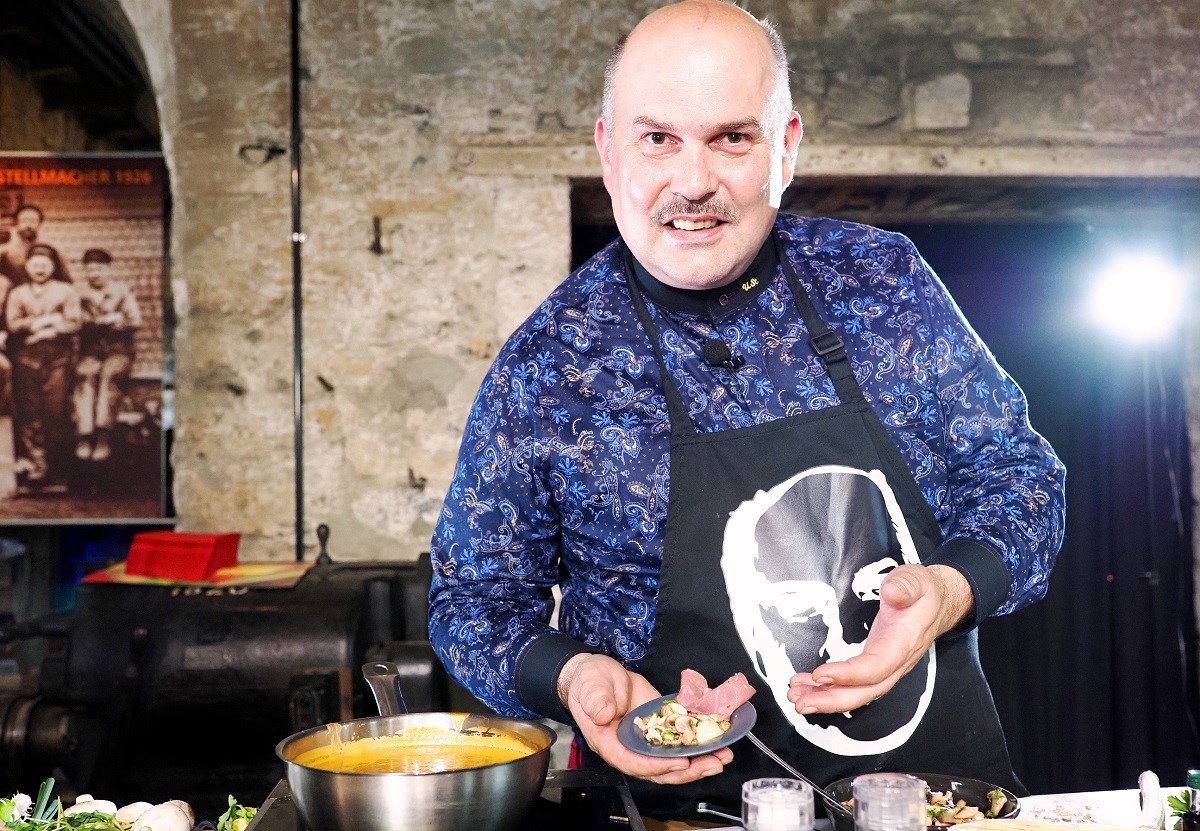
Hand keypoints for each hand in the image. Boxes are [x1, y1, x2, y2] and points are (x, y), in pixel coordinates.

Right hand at [558, 653, 732, 783]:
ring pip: (673, 760)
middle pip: (660, 770)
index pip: (634, 763)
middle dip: (688, 770)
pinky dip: (698, 744)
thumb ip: (596, 701)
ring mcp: (647, 740)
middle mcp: (631, 747)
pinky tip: (717, 740)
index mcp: (611, 743)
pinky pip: (679, 742)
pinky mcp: (660, 728)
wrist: (597, 674)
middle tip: (712, 763)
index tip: (679, 762)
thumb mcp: (590, 688)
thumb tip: (603, 713)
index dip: (658, 766)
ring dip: (699, 762)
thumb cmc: (589, 684)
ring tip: (722, 756)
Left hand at [786, 564, 971, 714]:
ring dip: (825, 698)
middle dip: (832, 700)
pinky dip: (828, 689)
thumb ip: (905, 586)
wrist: (937, 602)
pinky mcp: (876, 664)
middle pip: (865, 691)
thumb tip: (893, 593)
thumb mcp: (917, 580)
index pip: (876, 667)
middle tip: (800, 703)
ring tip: (796, 697)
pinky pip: (853, 684)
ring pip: (857, 692)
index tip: (820, 674)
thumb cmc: (924, 591)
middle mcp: (896, 663)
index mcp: (904, 643)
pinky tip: (806, 686)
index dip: (849, 675)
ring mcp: (886, 667)